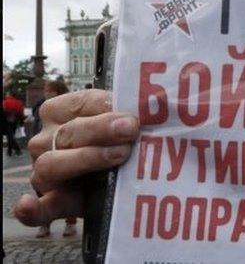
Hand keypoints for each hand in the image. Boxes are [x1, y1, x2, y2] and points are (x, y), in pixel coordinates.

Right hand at [13, 89, 138, 226]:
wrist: (120, 180)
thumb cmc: (122, 142)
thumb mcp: (124, 122)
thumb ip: (129, 111)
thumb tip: (148, 102)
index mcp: (60, 112)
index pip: (81, 103)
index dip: (106, 106)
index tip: (131, 112)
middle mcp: (47, 140)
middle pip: (69, 132)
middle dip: (102, 129)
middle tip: (131, 129)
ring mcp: (45, 172)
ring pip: (53, 164)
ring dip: (87, 158)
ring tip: (119, 155)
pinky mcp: (53, 202)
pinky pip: (37, 208)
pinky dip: (32, 209)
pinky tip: (30, 206)